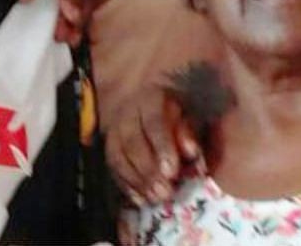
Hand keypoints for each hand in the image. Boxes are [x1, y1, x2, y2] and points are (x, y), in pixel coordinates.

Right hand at [106, 85, 202, 206]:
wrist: (150, 101)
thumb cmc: (175, 112)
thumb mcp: (187, 114)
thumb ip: (188, 133)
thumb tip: (191, 153)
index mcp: (150, 99)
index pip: (153, 122)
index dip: (162, 147)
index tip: (172, 172)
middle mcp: (127, 114)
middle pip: (132, 142)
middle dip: (148, 170)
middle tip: (164, 193)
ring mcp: (113, 131)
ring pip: (118, 157)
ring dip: (137, 182)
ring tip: (154, 199)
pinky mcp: (109, 147)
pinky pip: (113, 168)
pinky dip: (126, 186)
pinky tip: (140, 200)